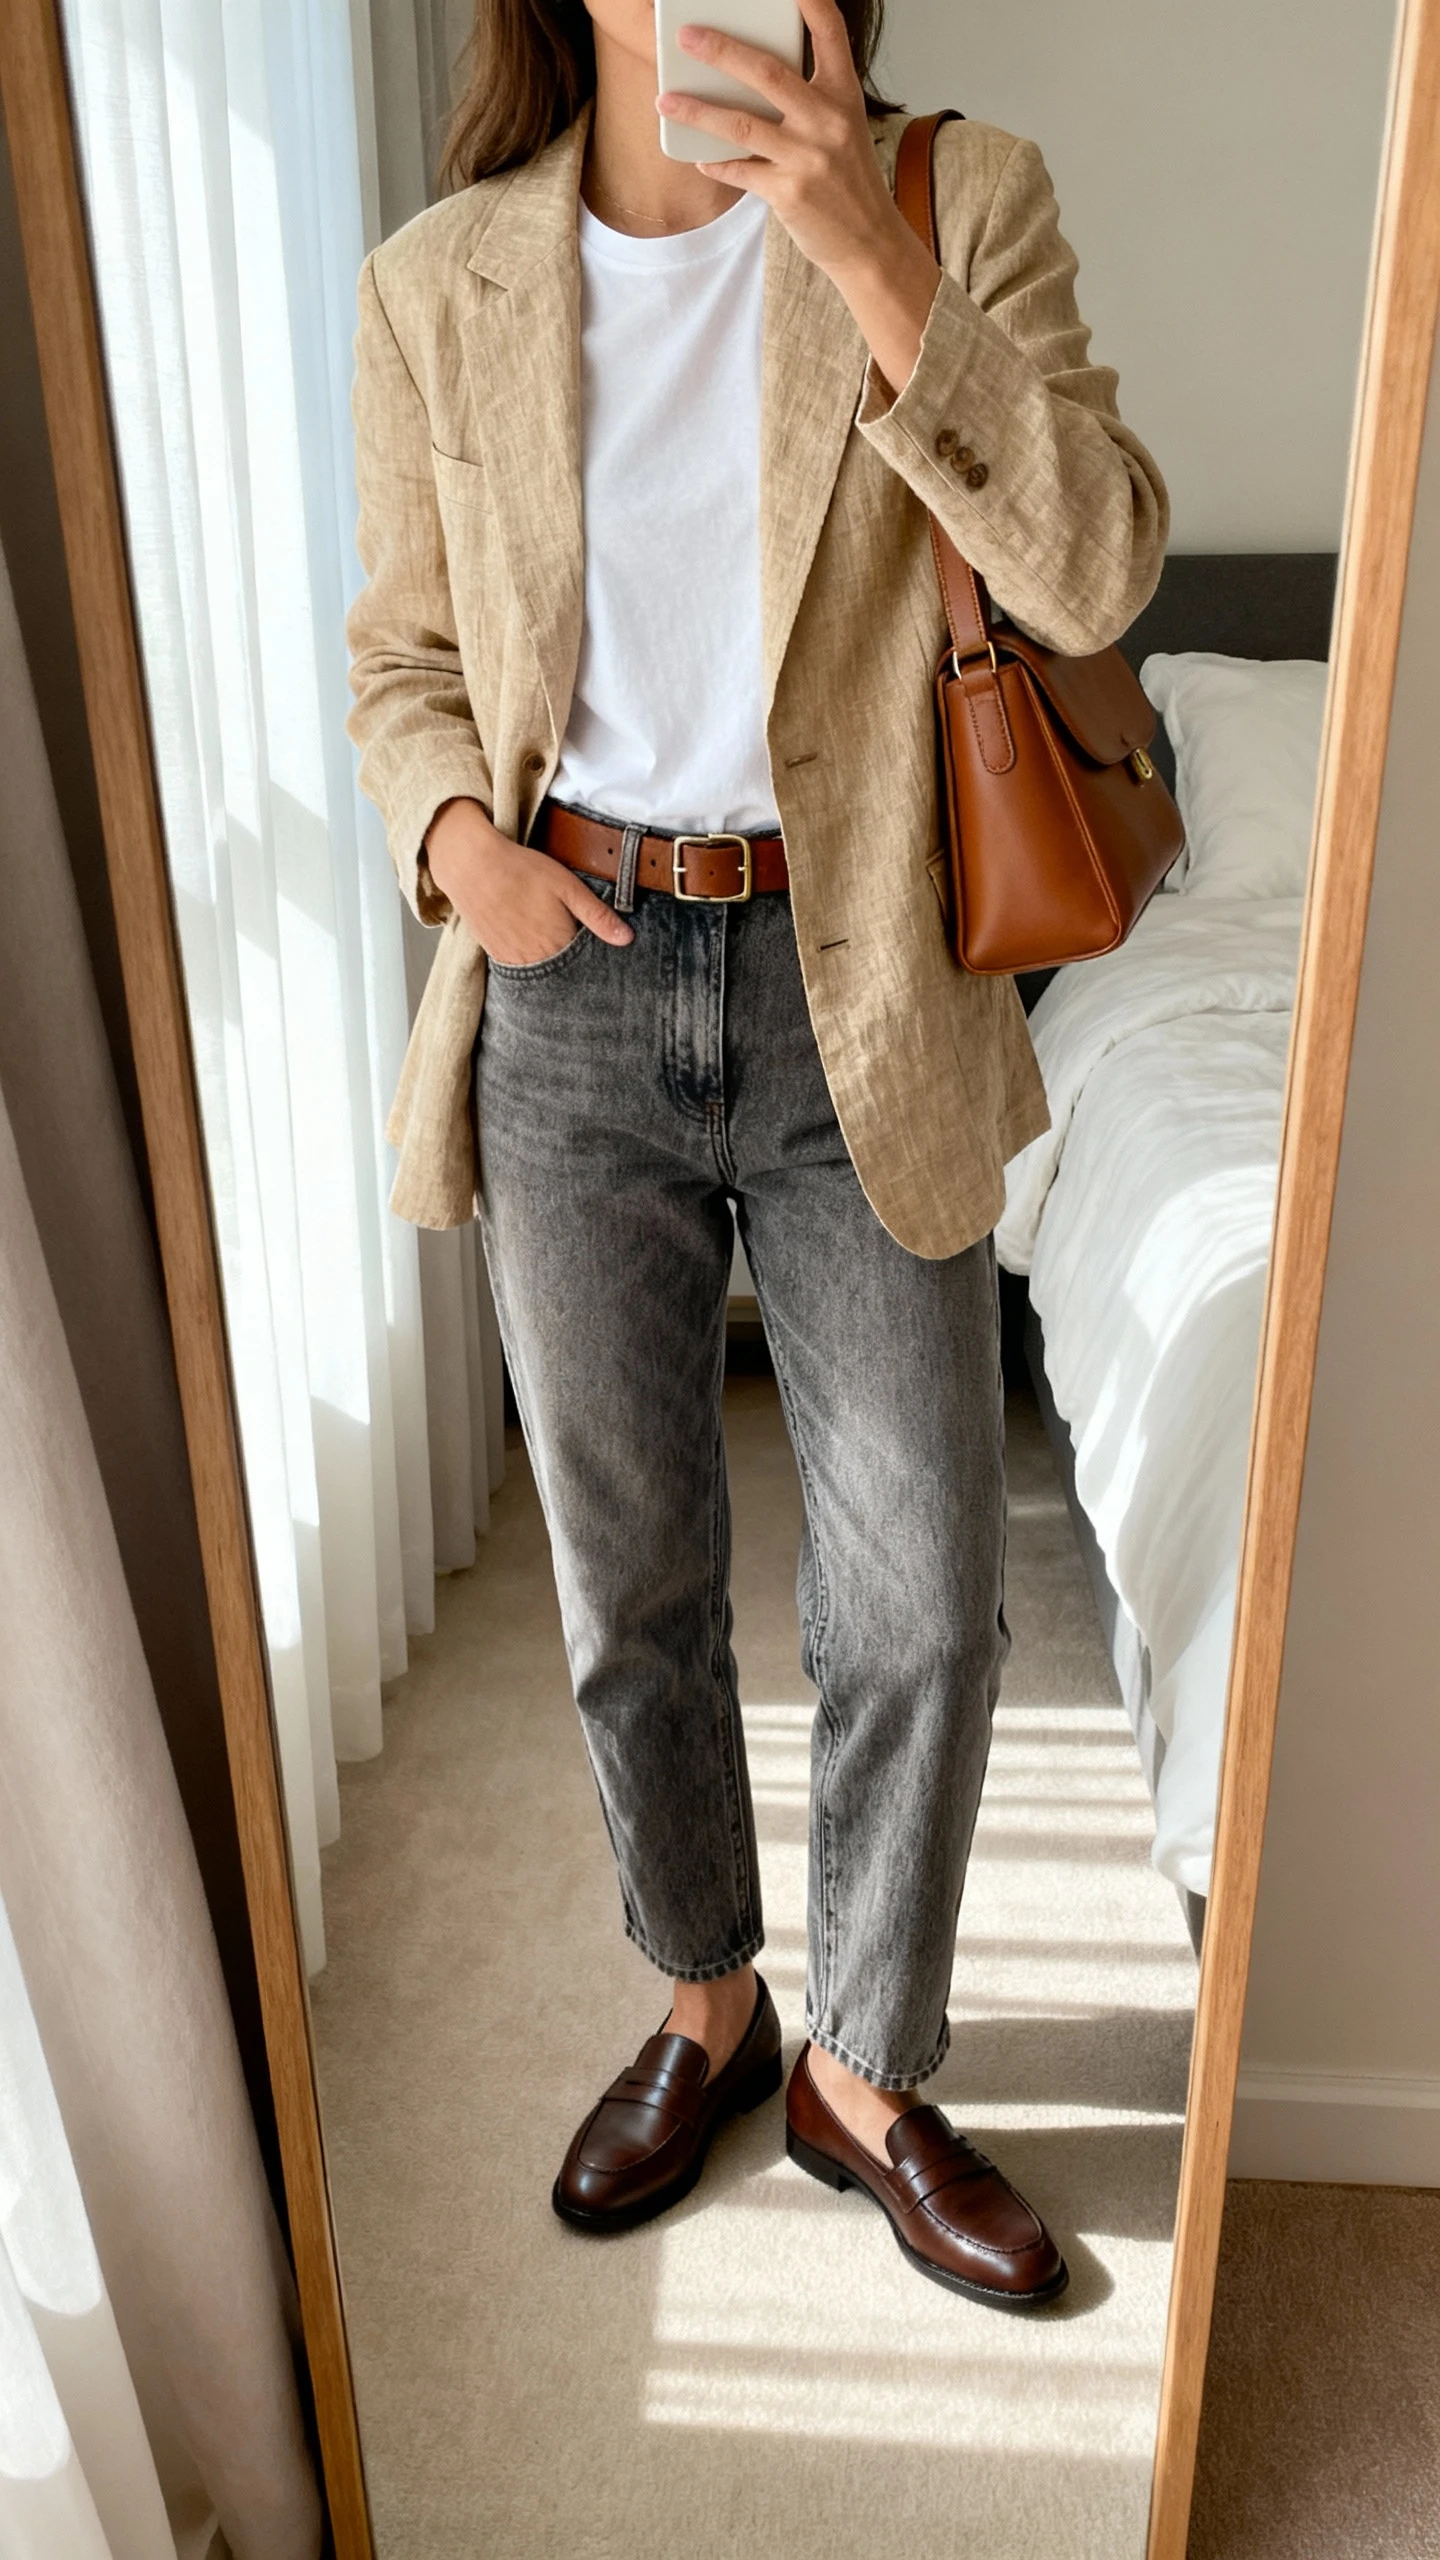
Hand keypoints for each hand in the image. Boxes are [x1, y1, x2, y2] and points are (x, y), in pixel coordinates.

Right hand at [424, 798, 633, 965]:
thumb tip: (626, 939)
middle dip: (573, 967)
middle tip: (571, 946)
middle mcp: (537, 959)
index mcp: (559, 944)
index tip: (598, 955)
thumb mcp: (568, 887)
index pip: (585, 966)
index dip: (593, 960)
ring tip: (551, 944)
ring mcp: (514, 960)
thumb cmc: (522, 870)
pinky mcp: (496, 955)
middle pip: (564, 973)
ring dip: (551, 966)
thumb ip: (597, 915)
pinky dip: (530, 962)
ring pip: (542, 973)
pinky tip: (532, 944)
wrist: (472, 866)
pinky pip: (520, 969)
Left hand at [657, 0, 940, 392]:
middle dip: (721, 50)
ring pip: (741, 124)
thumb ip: (808, 99)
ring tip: (665, 100)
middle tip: (686, 37)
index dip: (809, 1)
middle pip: (766, 72)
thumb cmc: (849, 181)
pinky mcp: (789, 192)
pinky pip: (740, 171)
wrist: (869, 241)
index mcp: (844, 94)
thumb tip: (747, 77)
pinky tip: (699, 156)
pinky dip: (716, 163)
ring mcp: (808, 157)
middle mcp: (828, 120)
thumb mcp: (842, 128)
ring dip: (698, 110)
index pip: (829, 32)